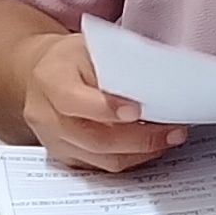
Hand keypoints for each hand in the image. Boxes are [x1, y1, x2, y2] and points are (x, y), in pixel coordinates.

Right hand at [19, 30, 187, 173]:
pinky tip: (151, 146)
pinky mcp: (66, 158)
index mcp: (50, 80)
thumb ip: (116, 67)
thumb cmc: (71, 59)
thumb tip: (156, 87)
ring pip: (102, 159)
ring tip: (169, 138)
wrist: (42, 75)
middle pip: (94, 139)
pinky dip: (131, 158)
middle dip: (140, 138)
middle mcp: (46, 116)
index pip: (73, 100)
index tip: (138, 110)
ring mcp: (55, 142)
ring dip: (142, 152)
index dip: (106, 109)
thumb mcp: (91, 47)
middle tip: (173, 131)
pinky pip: (103, 167)